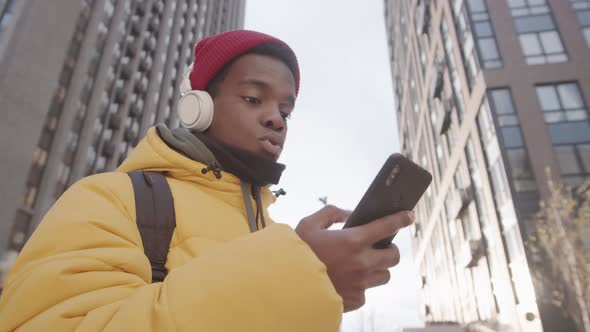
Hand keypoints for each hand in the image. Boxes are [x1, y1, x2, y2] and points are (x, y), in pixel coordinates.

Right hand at [295, 205, 413, 311]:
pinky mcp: (356, 300)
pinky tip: (345, 281)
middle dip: (390, 250)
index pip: (387, 226)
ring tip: (362, 266)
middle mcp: (362, 262)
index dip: (401, 219)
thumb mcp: (308, 225)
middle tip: (380, 248)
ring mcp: (361, 283)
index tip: (409, 216)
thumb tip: (348, 214)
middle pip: (394, 256)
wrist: (287, 287)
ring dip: (377, 269)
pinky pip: (366, 292)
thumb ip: (330, 213)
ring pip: (384, 275)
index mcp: (353, 240)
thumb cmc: (296, 254)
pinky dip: (360, 286)